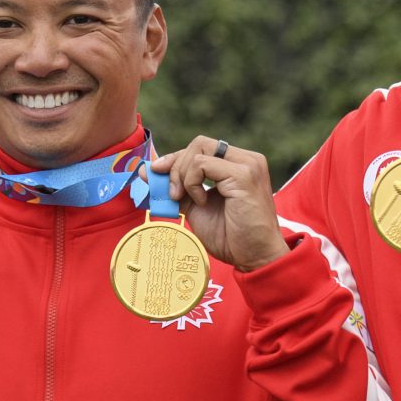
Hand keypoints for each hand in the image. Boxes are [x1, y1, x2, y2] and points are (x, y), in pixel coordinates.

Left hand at [150, 136, 285, 271]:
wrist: (253, 257)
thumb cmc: (230, 236)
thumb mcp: (195, 207)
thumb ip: (177, 188)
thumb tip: (147, 171)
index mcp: (238, 164)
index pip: (201, 148)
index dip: (175, 158)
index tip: (156, 173)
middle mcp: (246, 159)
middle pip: (199, 143)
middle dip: (176, 166)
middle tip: (172, 194)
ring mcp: (248, 165)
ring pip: (199, 150)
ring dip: (183, 175)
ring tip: (191, 200)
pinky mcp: (244, 175)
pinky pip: (202, 164)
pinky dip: (192, 183)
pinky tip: (202, 202)